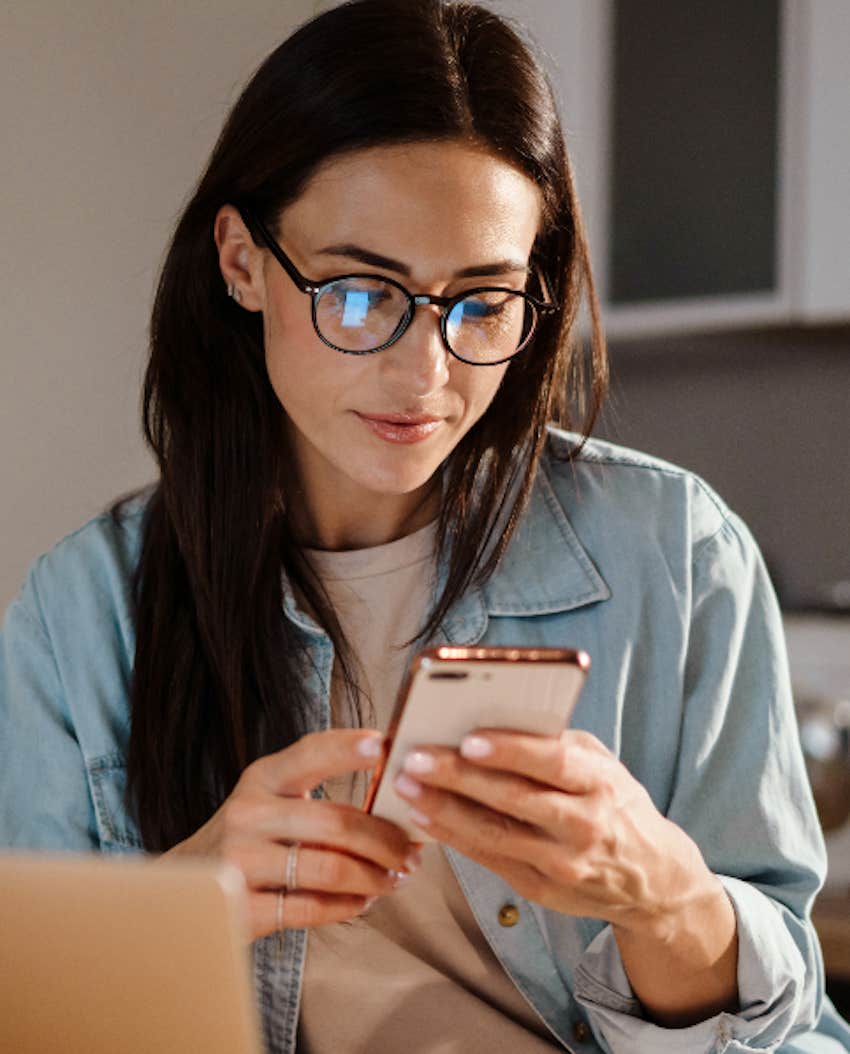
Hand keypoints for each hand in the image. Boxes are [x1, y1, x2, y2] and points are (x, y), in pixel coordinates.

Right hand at [162, 729, 422, 940]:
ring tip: (394, 879)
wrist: (181, 887)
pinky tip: (363, 901)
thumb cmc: (249, 837)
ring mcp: (240, 862)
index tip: (386, 746)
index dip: (350, 748)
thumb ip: (318, 791)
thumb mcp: (270, 799)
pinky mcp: (240, 908)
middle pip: (336, 822)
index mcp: (262, 777)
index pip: (311, 753)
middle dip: (386, 840)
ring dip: (374, 877)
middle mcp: (248, 814)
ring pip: (329, 869)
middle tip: (412, 852)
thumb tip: (396, 791)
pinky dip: (348, 906)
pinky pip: (311, 908)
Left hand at [392, 728, 714, 936]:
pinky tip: (422, 817)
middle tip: (415, 758)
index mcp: (600, 782)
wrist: (652, 878)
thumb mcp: (602, 763)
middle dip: (458, 778)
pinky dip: (452, 837)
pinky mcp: (542, 890)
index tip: (469, 739)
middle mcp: (584, 825)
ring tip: (406, 786)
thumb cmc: (615, 802)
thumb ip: (556, 743)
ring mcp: (562, 863)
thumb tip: (494, 716)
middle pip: (514, 799)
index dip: (510, 751)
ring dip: (444, 809)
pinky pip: (489, 859)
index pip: (553, 762)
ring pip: (495, 834)